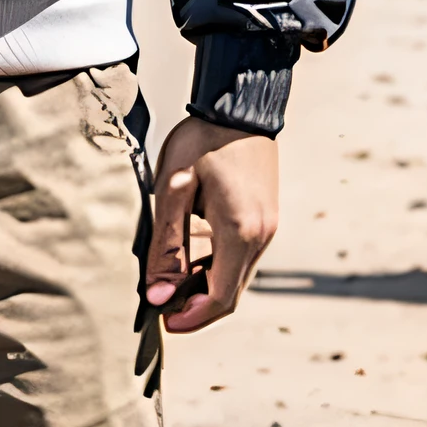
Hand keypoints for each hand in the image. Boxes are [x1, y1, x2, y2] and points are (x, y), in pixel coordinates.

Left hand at [144, 115, 277, 333]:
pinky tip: (191, 254)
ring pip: (237, 275)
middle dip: (197, 306)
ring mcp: (268, 227)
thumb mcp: (173, 188)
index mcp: (239, 232)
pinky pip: (242, 256)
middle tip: (162, 305)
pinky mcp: (266, 217)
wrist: (240, 102)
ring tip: (169, 279)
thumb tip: (158, 293)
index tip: (164, 323)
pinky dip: (218, 265)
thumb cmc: (202, 139)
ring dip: (206, 285)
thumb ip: (167, 244)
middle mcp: (261, 236)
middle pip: (231, 293)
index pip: (220, 298)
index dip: (192, 317)